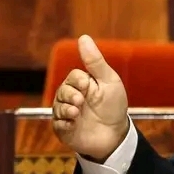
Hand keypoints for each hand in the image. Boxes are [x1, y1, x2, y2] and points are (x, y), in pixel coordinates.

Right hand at [51, 35, 129, 161]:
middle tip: (80, 101)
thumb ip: (95, 61)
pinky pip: (57, 124)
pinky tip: (73, 125)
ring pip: (57, 107)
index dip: (78, 80)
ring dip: (66, 109)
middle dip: (70, 95)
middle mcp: (72, 98)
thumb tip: (83, 37)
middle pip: (62, 90)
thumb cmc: (114, 106)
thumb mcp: (109, 80)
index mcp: (82, 84)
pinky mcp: (64, 129)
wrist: (116, 135)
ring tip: (76, 113)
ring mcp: (67, 114)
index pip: (73, 76)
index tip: (87, 85)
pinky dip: (63, 124)